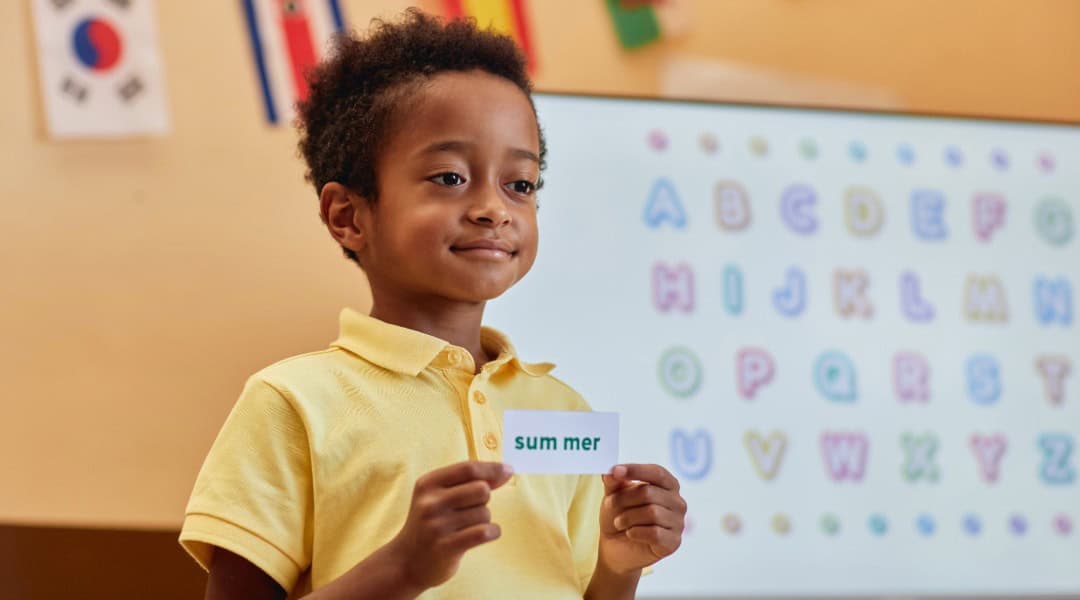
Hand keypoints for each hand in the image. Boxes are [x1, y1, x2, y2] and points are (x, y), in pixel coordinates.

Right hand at [388, 461, 512, 591]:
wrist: (406, 561)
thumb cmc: (432, 523)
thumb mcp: (440, 496)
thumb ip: (471, 481)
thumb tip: (506, 471)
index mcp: (428, 484)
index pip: (468, 468)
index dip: (492, 468)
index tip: (509, 470)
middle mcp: (430, 502)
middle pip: (481, 489)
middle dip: (485, 499)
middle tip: (471, 510)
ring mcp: (437, 525)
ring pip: (485, 513)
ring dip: (484, 520)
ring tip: (466, 527)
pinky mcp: (446, 547)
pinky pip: (484, 532)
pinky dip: (492, 532)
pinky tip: (483, 535)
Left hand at [597, 464, 685, 574]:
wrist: (616, 546)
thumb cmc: (620, 515)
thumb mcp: (613, 494)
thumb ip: (614, 482)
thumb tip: (610, 473)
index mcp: (667, 485)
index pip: (656, 472)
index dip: (636, 470)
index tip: (616, 471)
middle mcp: (677, 502)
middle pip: (649, 493)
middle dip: (624, 499)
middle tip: (610, 505)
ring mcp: (678, 522)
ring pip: (652, 513)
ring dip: (627, 517)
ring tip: (619, 522)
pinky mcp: (673, 542)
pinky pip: (655, 533)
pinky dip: (636, 532)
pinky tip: (630, 533)